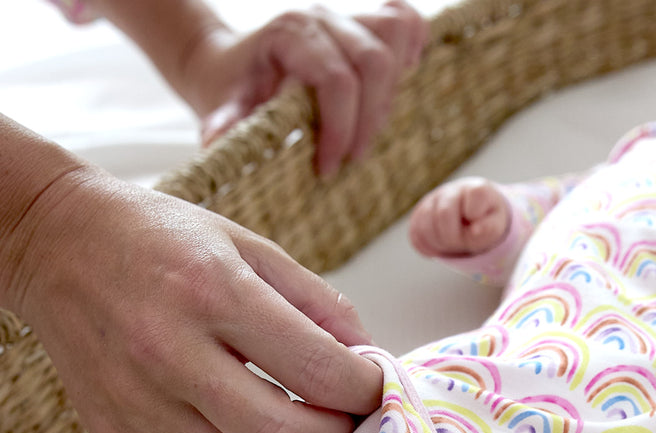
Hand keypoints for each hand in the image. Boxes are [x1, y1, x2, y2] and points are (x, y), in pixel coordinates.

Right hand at [8, 165, 382, 432]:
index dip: (365, 390)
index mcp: (214, 293)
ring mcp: (138, 402)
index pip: (318, 371)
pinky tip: (239, 429)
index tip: (374, 388)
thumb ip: (320, 305)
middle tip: (342, 417)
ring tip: (292, 424)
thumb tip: (369, 360)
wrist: (55, 242)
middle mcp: (170, 353)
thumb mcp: (250, 248)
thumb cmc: (160, 240)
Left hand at [191, 1, 427, 174]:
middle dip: (368, 121)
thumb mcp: (222, 108)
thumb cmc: (233, 90)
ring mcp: (346, 18)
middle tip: (350, 158)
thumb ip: (223, 122)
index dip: (340, 129)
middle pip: (374, 63)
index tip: (326, 167)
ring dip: (390, 93)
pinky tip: (404, 76)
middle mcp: (322, 16)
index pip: (337, 80)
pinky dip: (413, 45)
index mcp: (290, 32)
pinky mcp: (363, 26)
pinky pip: (404, 21)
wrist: (231, 65)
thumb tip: (217, 140)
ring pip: (396, 36)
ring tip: (368, 129)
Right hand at [408, 178, 511, 256]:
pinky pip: (416, 236)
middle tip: (463, 244)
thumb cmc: (486, 220)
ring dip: (441, 244)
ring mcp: (432, 201)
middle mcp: (451, 191)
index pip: (473, 196)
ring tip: (453, 245)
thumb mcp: (497, 224)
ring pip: (425, 226)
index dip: (474, 215)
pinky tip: (441, 247)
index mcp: (476, 189)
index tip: (477, 223)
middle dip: (454, 238)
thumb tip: (474, 231)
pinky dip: (429, 248)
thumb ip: (491, 228)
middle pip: (443, 214)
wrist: (471, 213)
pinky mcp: (418, 215)